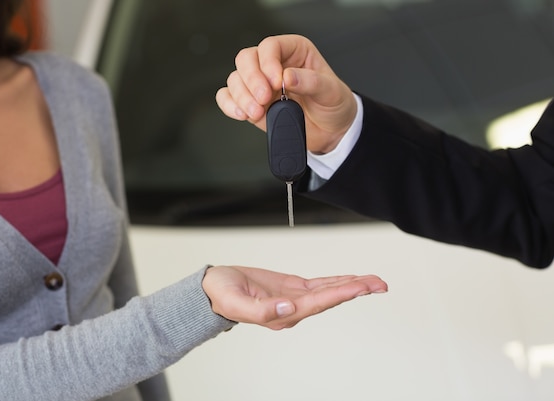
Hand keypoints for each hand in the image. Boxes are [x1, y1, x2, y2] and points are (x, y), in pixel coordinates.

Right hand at [202, 266, 386, 329]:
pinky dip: (337, 280)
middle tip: (381, 284)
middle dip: (357, 290)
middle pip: (331, 297)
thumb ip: (262, 309)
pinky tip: (351, 279)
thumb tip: (288, 308)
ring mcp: (294, 298)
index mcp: (282, 314)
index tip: (362, 286)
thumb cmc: (222, 296)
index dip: (342, 293)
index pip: (319, 302)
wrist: (213, 290)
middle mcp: (293, 308)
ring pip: (329, 291)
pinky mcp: (291, 288)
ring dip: (352, 285)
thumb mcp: (236, 302)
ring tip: (374, 281)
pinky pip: (319, 284)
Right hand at [215, 34, 357, 153]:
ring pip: (235, 79)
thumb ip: (311, 82)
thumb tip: (288, 76)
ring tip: (258, 112)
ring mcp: (259, 84)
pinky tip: (241, 114)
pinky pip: (228, 97)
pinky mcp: (251, 102)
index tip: (277, 82)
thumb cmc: (333, 104)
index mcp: (294, 51)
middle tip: (264, 98)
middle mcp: (273, 64)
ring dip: (242, 96)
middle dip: (251, 79)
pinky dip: (230, 105)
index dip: (268, 62)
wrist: (330, 131)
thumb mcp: (331, 91)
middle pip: (247, 59)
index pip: (271, 46)